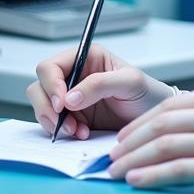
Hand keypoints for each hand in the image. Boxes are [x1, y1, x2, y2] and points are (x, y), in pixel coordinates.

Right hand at [26, 43, 173, 138]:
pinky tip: (81, 135)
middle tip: (65, 123)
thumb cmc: (147, 93)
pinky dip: (62, 132)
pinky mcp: (72, 118)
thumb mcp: (129, 82)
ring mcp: (71, 98)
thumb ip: (100, 84)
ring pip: (42, 106)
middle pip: (39, 86)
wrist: (154, 122)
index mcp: (86, 58)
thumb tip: (69, 97)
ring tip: (76, 131)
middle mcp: (74, 76)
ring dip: (53, 122)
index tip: (62, 104)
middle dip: (47, 107)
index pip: (51, 66)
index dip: (51, 85)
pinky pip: (53, 124)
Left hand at [108, 85, 193, 193]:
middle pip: (161, 125)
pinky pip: (179, 171)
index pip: (169, 106)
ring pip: (164, 146)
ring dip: (134, 160)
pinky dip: (153, 176)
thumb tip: (170, 123)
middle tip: (112, 155)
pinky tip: (137, 181)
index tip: (124, 136)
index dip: (140, 122)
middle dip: (130, 141)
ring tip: (116, 172)